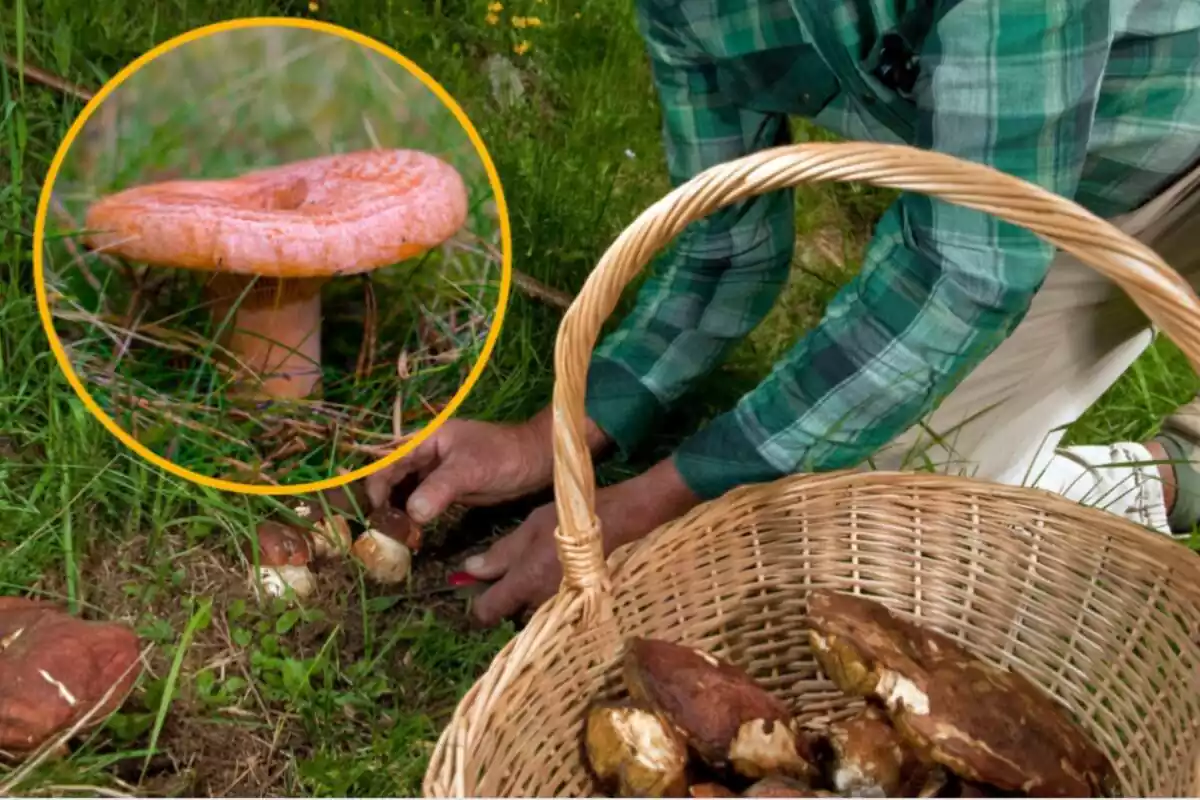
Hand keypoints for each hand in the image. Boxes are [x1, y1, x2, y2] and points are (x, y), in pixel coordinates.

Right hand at [364, 408, 610, 524]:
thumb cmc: (504, 456)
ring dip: (397, 512)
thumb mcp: (470, 470)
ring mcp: (434, 472)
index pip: (387, 461)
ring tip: (395, 537)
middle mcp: (425, 454)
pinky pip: (420, 502)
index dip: (376, 486)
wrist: (535, 462)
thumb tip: (411, 513)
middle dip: (383, 502)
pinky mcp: (445, 489)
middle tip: (383, 532)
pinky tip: (410, 533)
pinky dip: (412, 516)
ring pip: (404, 491)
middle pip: (391, 477)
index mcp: (425, 439)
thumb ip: (439, 488)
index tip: (377, 514)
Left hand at [463, 456, 701, 625]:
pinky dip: (549, 601)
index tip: (479, 593)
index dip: (478, 605)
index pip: (487, 612)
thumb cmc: (571, 520)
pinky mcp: (578, 609)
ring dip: (530, 601)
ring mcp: (562, 610)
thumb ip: (501, 553)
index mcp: (525, 582)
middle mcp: (541, 604)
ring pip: (533, 615)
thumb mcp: (530, 528)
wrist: (620, 523)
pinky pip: (554, 613)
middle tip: (514, 575)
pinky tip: (555, 580)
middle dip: (509, 601)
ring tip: (539, 575)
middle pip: (511, 617)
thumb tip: (471, 570)